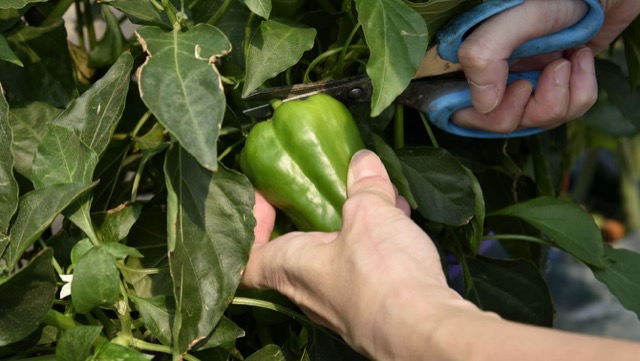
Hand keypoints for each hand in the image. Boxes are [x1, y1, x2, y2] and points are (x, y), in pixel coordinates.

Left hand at [242, 150, 469, 358]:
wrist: (423, 331)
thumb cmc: (379, 273)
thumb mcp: (369, 214)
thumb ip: (364, 186)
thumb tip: (362, 161)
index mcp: (289, 267)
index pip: (246, 255)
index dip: (248, 224)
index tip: (265, 196)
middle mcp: (308, 290)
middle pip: (297, 251)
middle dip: (312, 215)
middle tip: (324, 187)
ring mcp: (341, 303)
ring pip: (338, 257)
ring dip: (354, 225)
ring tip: (375, 194)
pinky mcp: (373, 308)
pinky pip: (368, 267)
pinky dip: (380, 240)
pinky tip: (401, 217)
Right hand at [452, 0, 639, 132]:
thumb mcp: (517, 15)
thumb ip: (485, 54)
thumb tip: (483, 105)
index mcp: (477, 59)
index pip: (462, 110)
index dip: (489, 115)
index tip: (520, 85)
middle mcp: (497, 75)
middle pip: (503, 122)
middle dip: (536, 108)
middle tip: (555, 69)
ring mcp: (528, 80)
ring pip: (537, 120)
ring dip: (563, 95)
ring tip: (571, 59)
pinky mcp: (556, 86)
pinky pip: (567, 111)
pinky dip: (582, 89)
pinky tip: (583, 58)